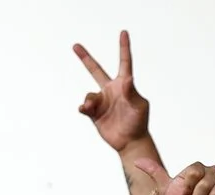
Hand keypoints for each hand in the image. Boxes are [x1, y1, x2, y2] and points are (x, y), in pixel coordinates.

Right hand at [73, 32, 151, 154]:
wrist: (129, 141)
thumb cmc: (139, 122)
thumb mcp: (138, 106)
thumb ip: (132, 92)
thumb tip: (128, 79)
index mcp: (125, 84)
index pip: (124, 62)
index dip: (124, 47)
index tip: (123, 32)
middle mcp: (111, 90)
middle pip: (96, 70)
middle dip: (85, 58)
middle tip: (75, 46)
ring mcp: (102, 101)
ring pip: (89, 94)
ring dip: (89, 100)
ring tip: (90, 108)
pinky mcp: (94, 113)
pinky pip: (85, 106)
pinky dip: (84, 107)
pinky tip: (86, 110)